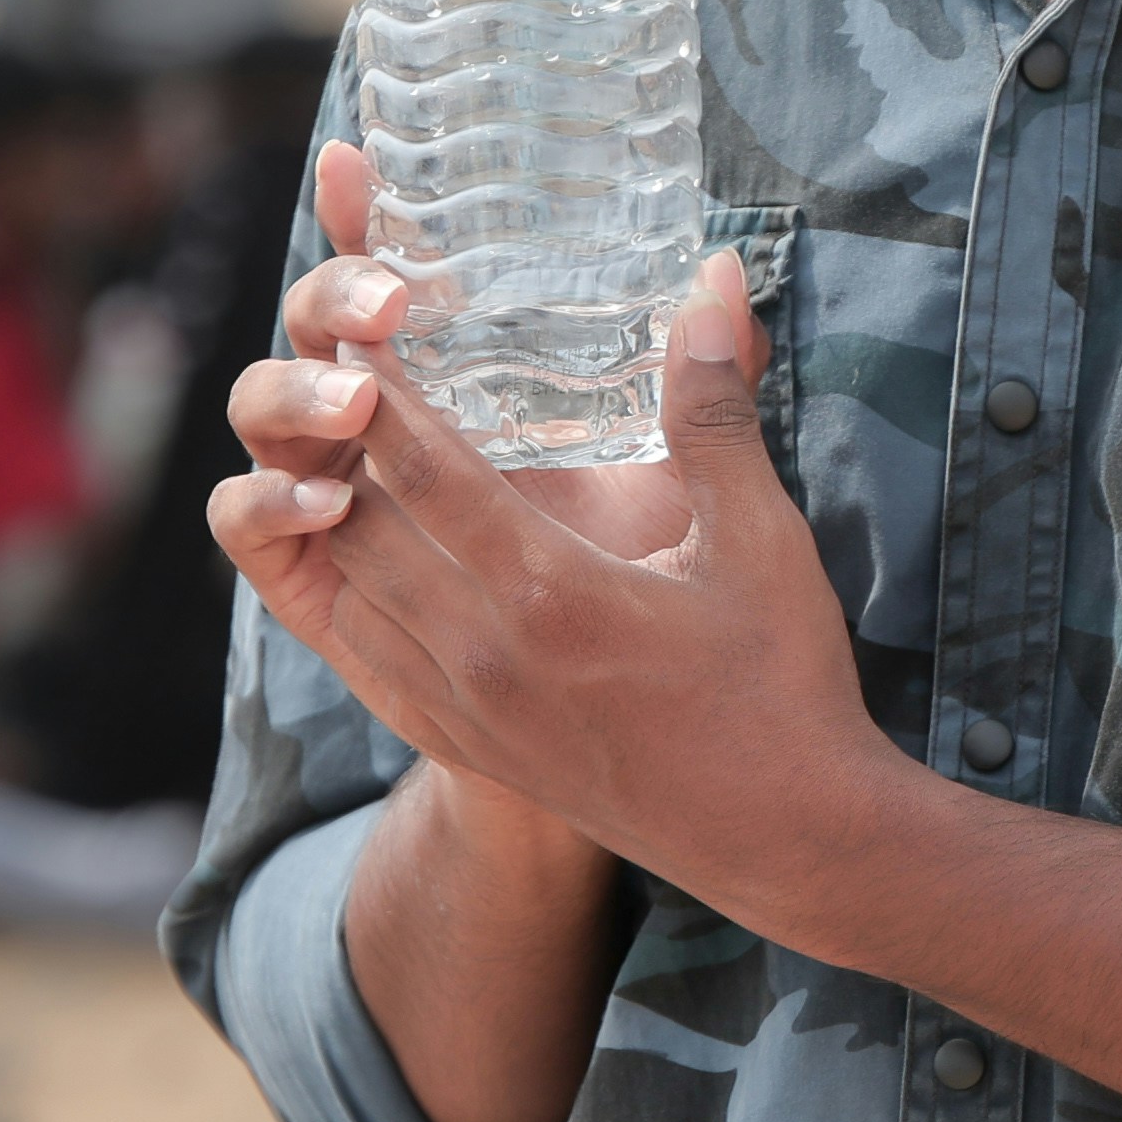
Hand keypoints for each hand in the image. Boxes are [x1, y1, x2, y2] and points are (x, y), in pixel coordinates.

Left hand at [205, 146, 894, 905]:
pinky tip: (358, 555)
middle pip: (360, 525)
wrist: (787, 841)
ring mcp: (467, 712)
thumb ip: (714, 408)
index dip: (377, 390)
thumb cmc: (781, 682)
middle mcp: (484, 656)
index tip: (354, 324)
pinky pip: (366, 661)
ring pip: (349, 594)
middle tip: (336, 369)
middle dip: (340, 442)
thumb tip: (715, 280)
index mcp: (549, 594)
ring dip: (334, 518)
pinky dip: (347, 596)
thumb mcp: (759, 538)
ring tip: (336, 447)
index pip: (422, 470)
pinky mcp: (468, 748)